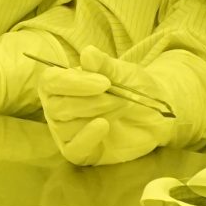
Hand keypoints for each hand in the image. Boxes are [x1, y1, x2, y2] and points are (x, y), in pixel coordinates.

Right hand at [42, 52, 182, 165]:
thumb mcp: (122, 72)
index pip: (50, 82)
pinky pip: (72, 149)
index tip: (104, 82)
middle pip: (56, 107)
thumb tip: (88, 53)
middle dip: (92, 102)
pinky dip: (86, 138)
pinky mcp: (80, 152)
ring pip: (65, 127)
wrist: (155, 113)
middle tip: (120, 98)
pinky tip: (104, 126)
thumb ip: (104, 64)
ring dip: (96, 115)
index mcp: (61, 84)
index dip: (72, 82)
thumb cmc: (132, 87)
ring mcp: (67, 132)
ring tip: (121, 108)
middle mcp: (57, 108)